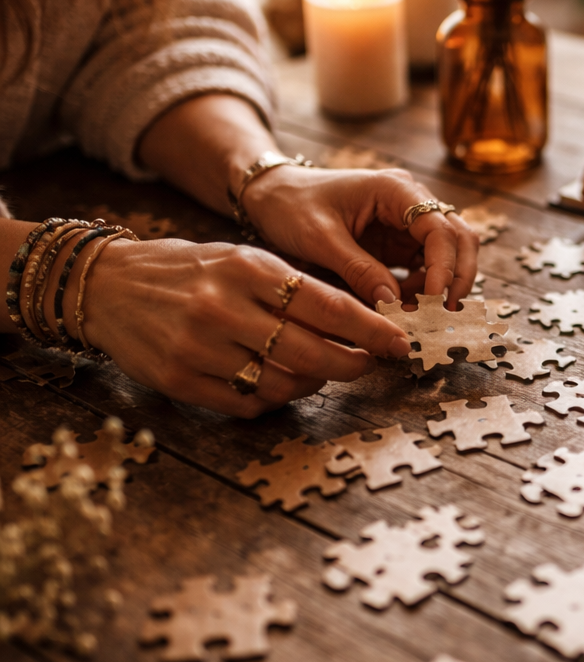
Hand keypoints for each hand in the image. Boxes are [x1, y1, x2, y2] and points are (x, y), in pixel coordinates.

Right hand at [80, 238, 412, 416]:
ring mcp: (199, 349)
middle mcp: (224, 308)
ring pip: (283, 383)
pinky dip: (274, 398)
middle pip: (311, 352)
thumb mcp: (242, 258)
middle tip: (370, 364)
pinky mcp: (179, 381)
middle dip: (352, 364)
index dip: (370, 328)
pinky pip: (248, 403)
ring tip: (321, 370)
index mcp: (247, 269)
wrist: (108, 285)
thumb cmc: (190, 269)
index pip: (327, 305)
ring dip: (314, 382)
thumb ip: (293, 287)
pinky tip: (279, 382)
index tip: (397, 341)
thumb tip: (358, 319)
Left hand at [243, 166, 479, 308]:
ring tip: (418, 316)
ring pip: (448, 254)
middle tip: (444, 313)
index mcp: (395, 190)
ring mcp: (406, 223)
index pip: (439, 227)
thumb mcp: (320, 238)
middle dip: (457, 277)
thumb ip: (358, 270)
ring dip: (441, 286)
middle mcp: (410, 202)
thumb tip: (392, 304)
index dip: (443, 266)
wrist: (271, 195)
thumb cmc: (291, 205)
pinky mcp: (397, 242)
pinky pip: (424, 267)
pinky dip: (422, 290)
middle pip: (458, 238)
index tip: (432, 300)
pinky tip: (405, 309)